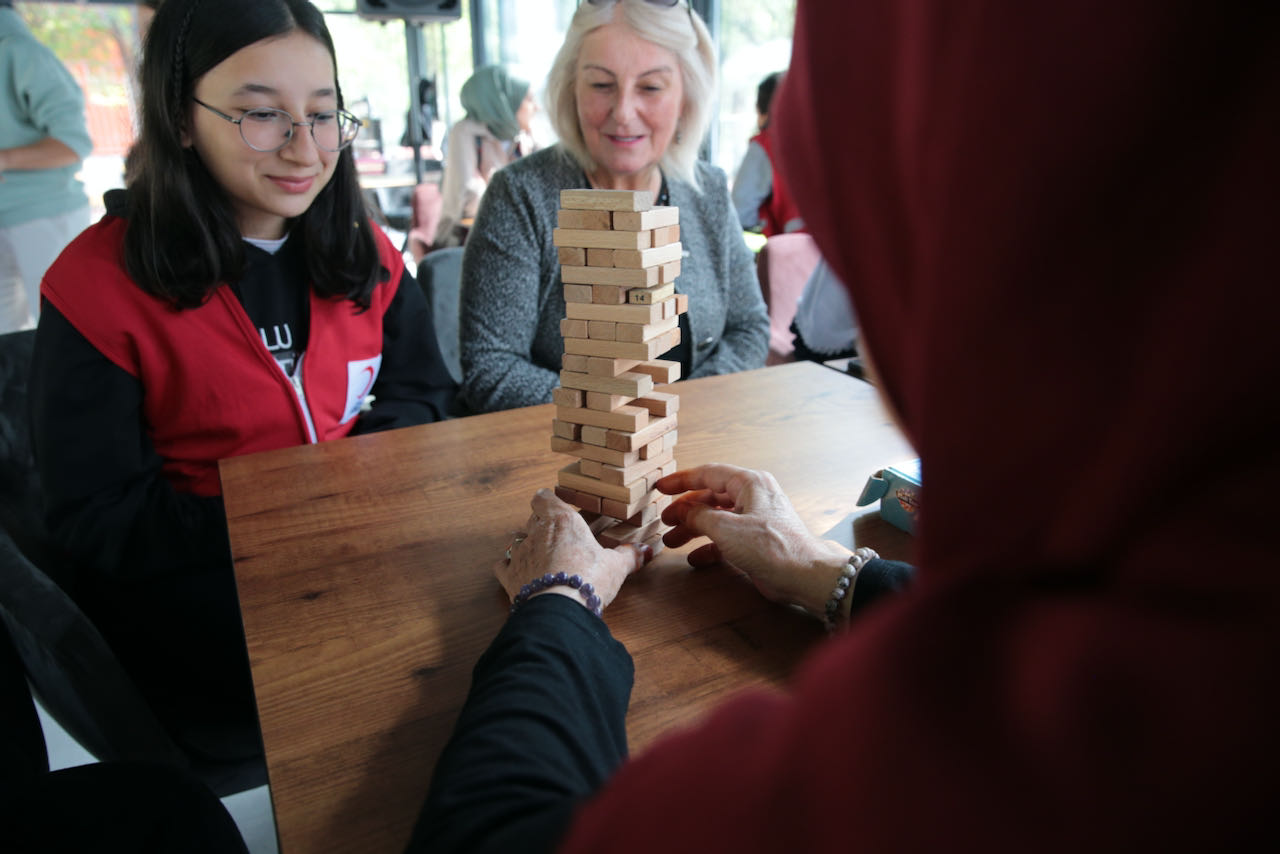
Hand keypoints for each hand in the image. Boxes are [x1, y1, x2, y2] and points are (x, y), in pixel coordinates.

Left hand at [497, 488, 650, 612]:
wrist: (559, 608)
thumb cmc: (589, 578)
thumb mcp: (616, 566)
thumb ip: (629, 556)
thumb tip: (647, 551)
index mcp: (563, 521)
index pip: (544, 498)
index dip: (547, 499)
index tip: (553, 503)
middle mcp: (537, 532)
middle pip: (532, 518)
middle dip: (541, 523)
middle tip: (556, 533)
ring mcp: (520, 554)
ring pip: (516, 539)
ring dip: (525, 544)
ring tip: (538, 553)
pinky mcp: (509, 576)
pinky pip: (502, 565)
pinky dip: (508, 567)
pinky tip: (517, 572)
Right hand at [655, 463, 851, 614]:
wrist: (804, 575)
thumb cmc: (771, 546)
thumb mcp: (726, 528)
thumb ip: (699, 516)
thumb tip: (682, 509)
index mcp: (748, 483)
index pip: (707, 474)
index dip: (680, 481)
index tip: (660, 488)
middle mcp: (753, 497)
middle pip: (710, 498)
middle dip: (685, 511)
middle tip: (665, 521)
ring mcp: (755, 519)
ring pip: (716, 519)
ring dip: (694, 530)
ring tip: (672, 542)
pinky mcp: (757, 540)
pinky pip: (727, 538)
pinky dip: (709, 546)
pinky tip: (694, 559)